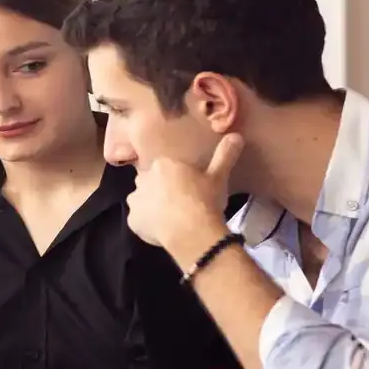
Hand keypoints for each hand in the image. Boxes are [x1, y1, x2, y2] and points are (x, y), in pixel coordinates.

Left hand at [126, 134, 243, 249]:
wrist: (192, 231)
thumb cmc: (204, 201)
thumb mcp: (218, 177)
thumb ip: (224, 156)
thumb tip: (236, 136)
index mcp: (162, 164)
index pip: (163, 167)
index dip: (173, 178)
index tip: (185, 187)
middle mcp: (143, 178)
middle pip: (149, 181)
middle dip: (159, 189)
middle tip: (178, 201)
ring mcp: (135, 200)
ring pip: (141, 200)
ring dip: (150, 205)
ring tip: (169, 217)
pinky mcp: (132, 221)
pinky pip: (138, 220)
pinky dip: (146, 224)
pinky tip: (162, 229)